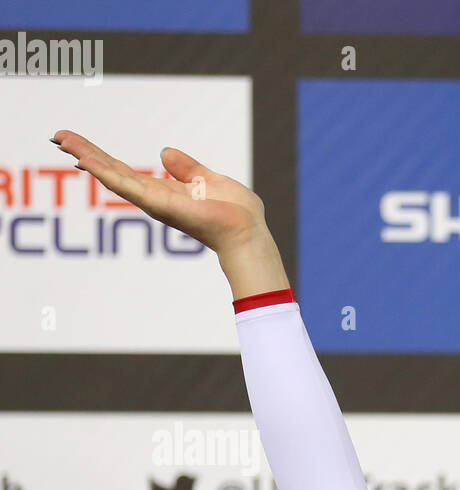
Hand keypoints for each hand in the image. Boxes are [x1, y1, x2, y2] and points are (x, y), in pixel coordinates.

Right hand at [50, 129, 267, 254]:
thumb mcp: (209, 179)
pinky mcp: (159, 204)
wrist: (248, 231)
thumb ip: (187, 168)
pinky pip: (127, 185)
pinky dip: (105, 172)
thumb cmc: (237, 213)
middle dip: (86, 154)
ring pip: (113, 176)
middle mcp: (155, 199)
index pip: (127, 172)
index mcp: (166, 192)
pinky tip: (86, 159)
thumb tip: (165, 153)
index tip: (78, 142)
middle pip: (113, 172)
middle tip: (58, 135)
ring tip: (62, 140)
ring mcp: (155, 202)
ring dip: (87, 157)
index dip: (102, 156)